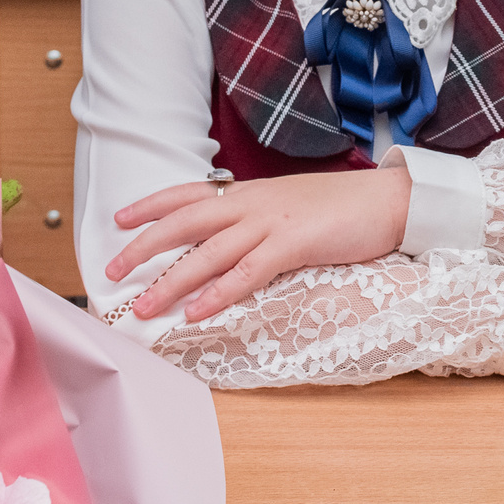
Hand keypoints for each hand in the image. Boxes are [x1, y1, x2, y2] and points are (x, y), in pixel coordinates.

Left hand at [111, 167, 411, 323]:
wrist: (390, 198)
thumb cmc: (346, 205)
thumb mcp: (293, 203)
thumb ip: (261, 216)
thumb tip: (235, 234)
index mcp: (252, 192)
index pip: (189, 193)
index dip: (151, 205)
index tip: (120, 218)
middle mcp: (253, 202)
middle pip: (185, 222)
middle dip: (145, 247)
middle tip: (112, 271)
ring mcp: (272, 222)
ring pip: (208, 252)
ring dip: (172, 281)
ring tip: (145, 306)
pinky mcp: (295, 244)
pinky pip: (249, 271)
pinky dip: (220, 292)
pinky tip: (198, 311)